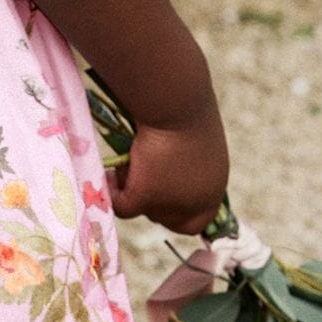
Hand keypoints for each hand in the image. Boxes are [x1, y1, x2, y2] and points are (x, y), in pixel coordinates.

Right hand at [108, 97, 228, 234]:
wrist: (174, 101)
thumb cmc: (183, 107)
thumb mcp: (189, 139)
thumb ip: (181, 161)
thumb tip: (154, 170)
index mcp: (213, 185)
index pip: (198, 221)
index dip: (176, 213)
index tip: (161, 194)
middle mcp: (196, 200)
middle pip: (167, 217)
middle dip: (151, 199)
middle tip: (139, 168)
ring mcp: (172, 202)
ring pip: (144, 211)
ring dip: (132, 189)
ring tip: (127, 160)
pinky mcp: (146, 197)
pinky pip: (123, 207)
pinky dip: (112, 192)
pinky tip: (108, 172)